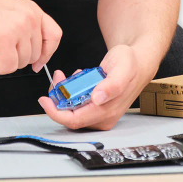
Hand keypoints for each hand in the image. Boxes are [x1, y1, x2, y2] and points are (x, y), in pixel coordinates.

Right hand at [0, 0, 62, 74]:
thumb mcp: (10, 10)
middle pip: (35, 55)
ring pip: (21, 63)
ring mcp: (19, 28)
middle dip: (15, 57)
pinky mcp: (5, 39)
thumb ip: (24, 27)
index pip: (54, 36)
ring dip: (3, 60)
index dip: (47, 53)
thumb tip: (32, 55)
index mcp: (33, 10)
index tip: (37, 63)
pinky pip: (7, 67)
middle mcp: (30, 18)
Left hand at [37, 44, 152, 130]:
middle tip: (58, 79)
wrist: (138, 62)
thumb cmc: (131, 64)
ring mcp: (100, 113)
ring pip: (72, 110)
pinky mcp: (97, 107)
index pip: (74, 120)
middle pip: (70, 116)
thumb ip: (112, 84)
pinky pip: (77, 105)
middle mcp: (103, 116)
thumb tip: (98, 98)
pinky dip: (71, 92)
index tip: (45, 100)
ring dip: (64, 94)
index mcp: (108, 111)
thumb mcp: (122, 68)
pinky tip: (76, 79)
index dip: (56, 113)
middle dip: (58, 99)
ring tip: (65, 76)